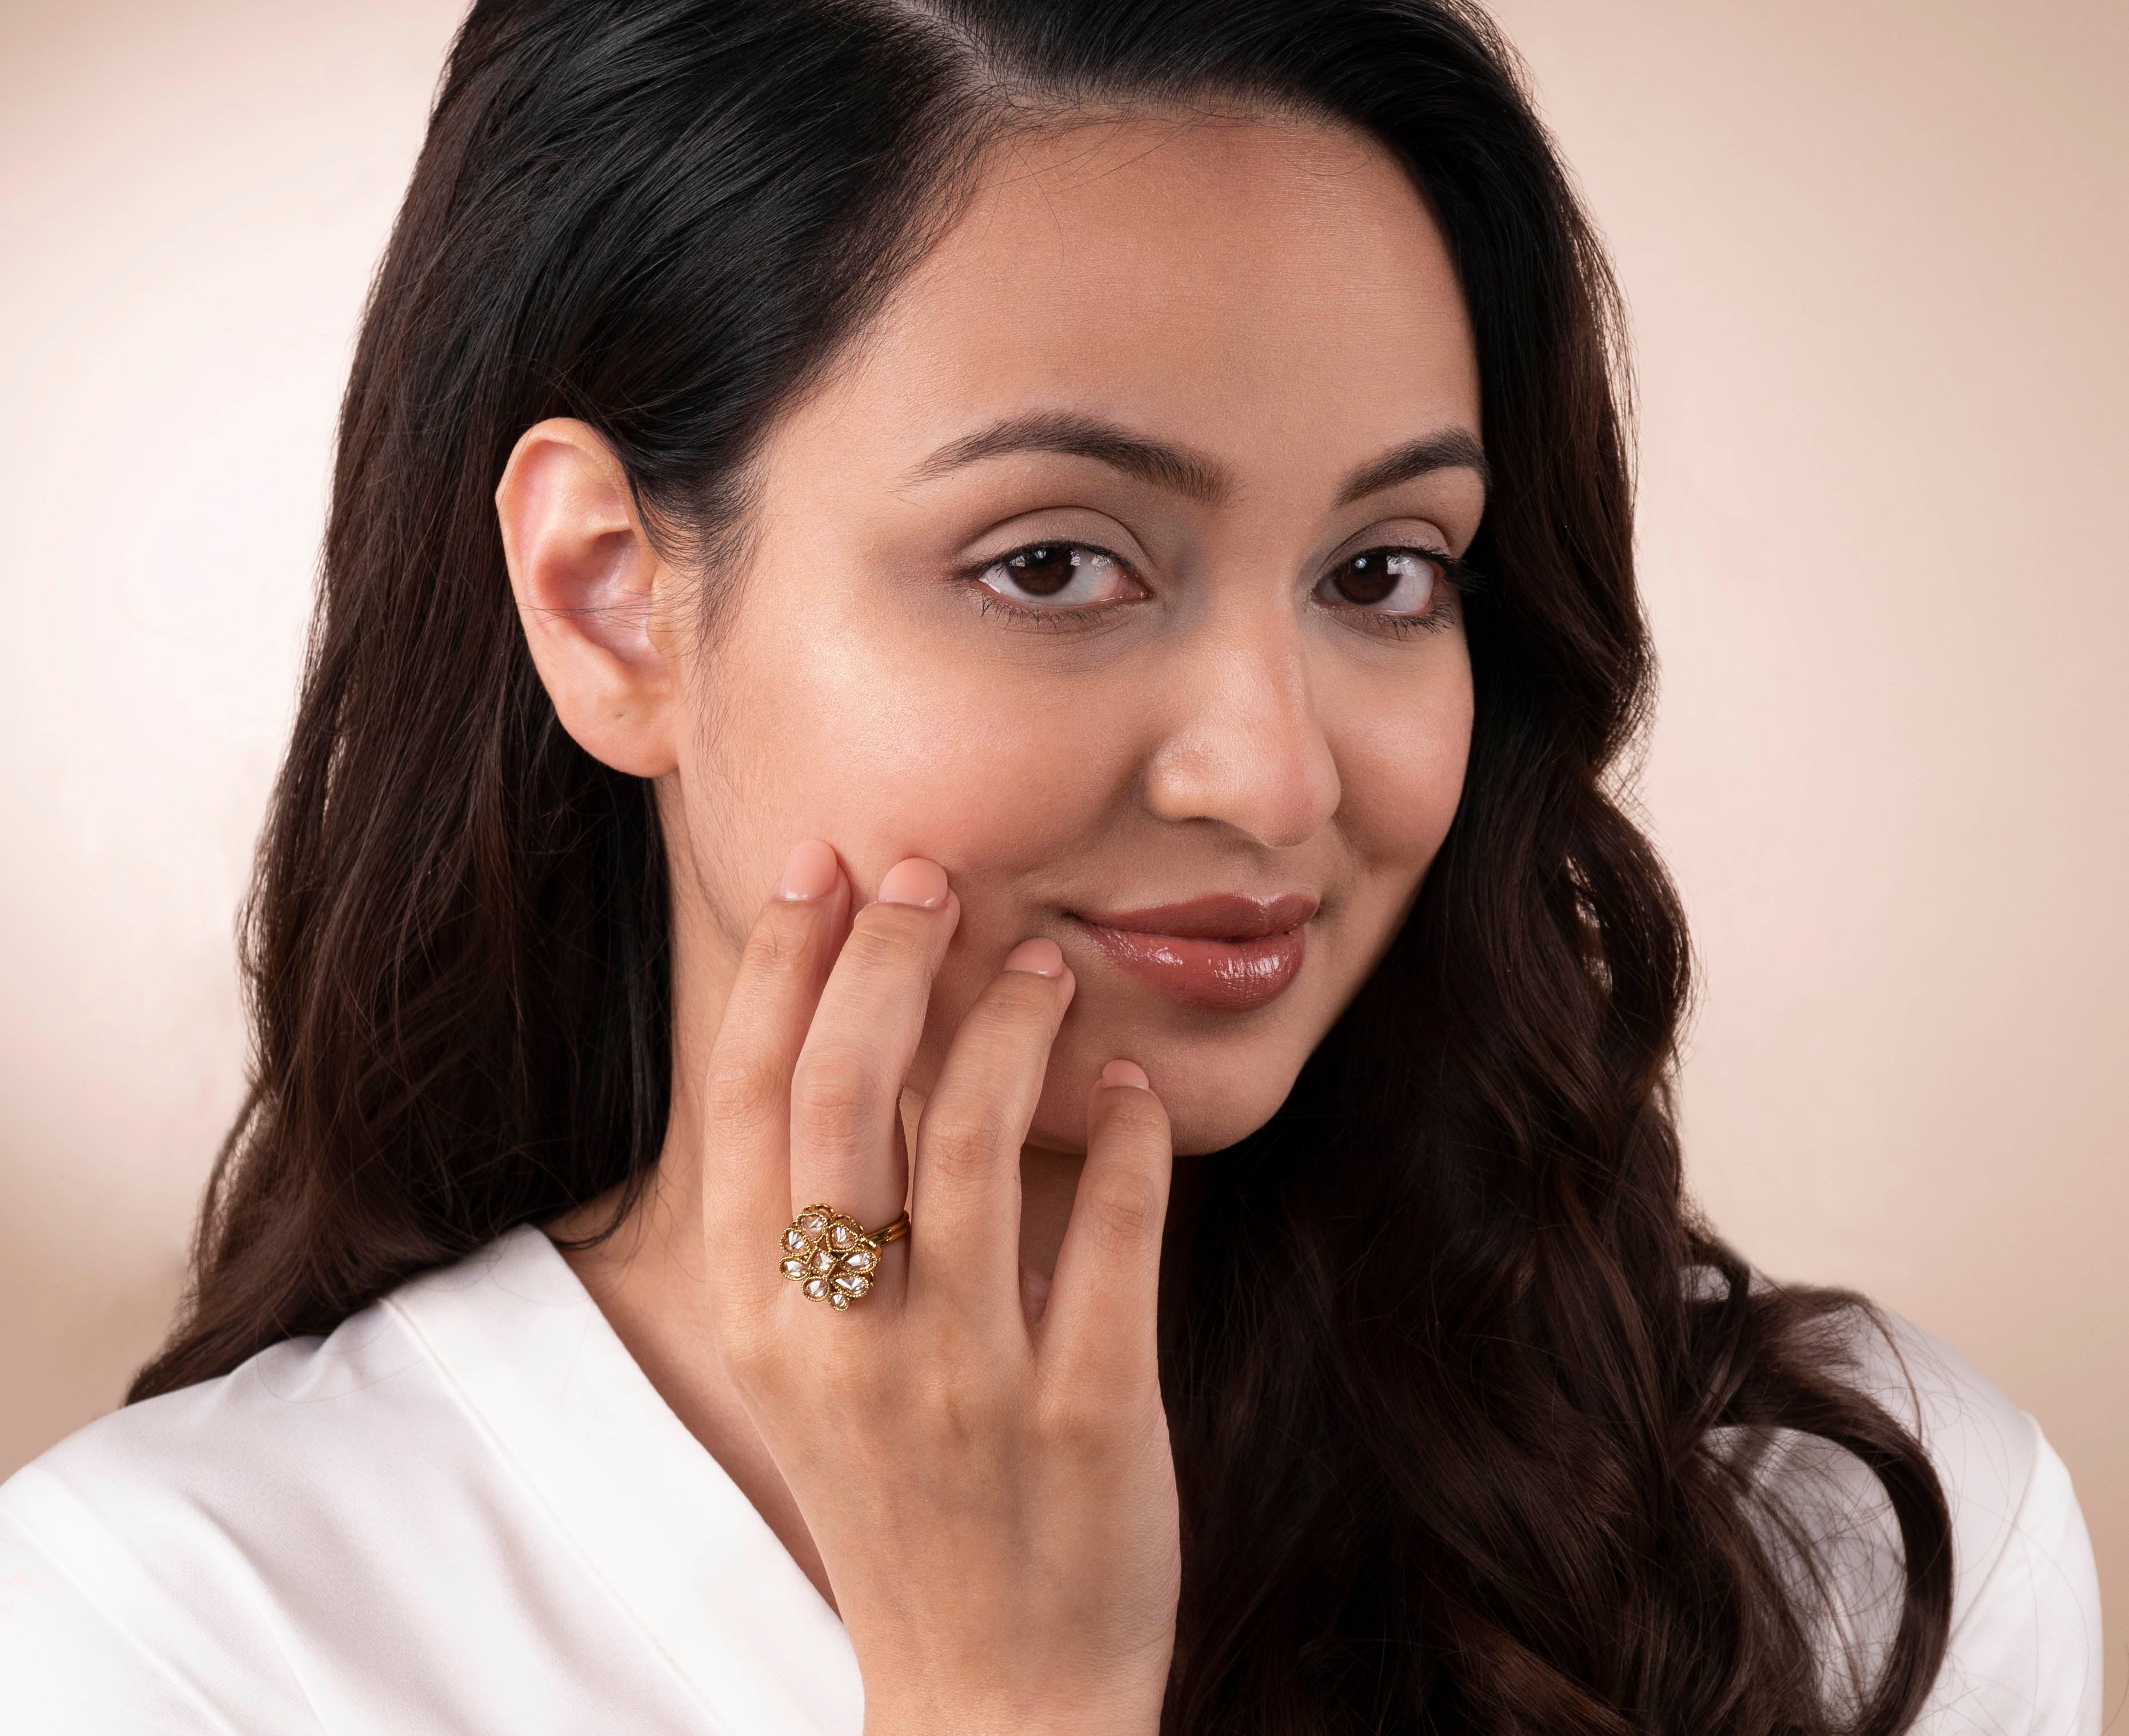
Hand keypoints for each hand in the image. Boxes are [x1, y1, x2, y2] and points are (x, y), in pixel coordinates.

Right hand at [700, 841, 1179, 1735]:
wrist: (990, 1700)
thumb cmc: (901, 1493)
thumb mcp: (820, 1360)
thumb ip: (837, 1204)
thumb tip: (868, 1017)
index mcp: (766, 1318)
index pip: (750, 1096)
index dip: (782, 962)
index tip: (825, 866)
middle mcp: (843, 1343)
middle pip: (845, 1095)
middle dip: (884, 955)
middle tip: (933, 874)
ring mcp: (964, 1385)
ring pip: (978, 1144)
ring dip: (1011, 1026)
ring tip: (1040, 968)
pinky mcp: (1086, 1420)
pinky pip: (1115, 1238)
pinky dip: (1127, 1138)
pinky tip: (1130, 1086)